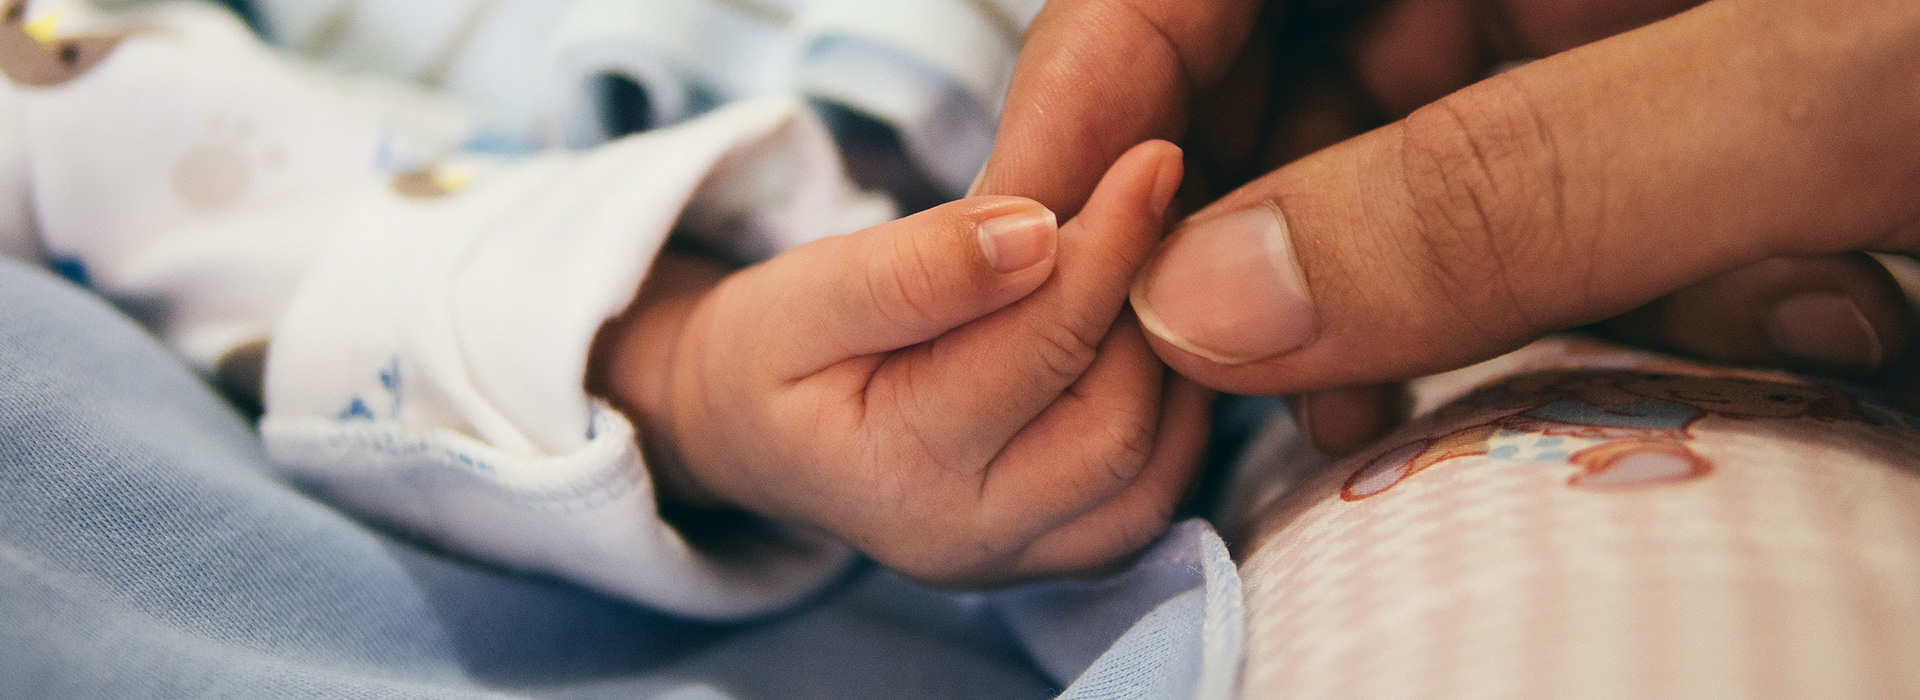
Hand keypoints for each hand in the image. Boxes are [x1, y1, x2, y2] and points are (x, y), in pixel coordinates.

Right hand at [591, 142, 1212, 586]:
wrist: (754, 432)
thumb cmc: (774, 351)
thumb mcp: (808, 289)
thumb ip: (916, 267)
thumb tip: (1039, 232)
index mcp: (896, 470)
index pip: (1039, 349)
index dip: (1107, 247)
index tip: (1151, 161)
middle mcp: (965, 539)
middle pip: (1114, 424)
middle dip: (1145, 311)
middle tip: (1153, 213)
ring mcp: (1016, 562)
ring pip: (1152, 471)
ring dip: (1170, 364)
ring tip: (1146, 270)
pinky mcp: (1054, 557)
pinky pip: (1152, 497)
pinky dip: (1172, 414)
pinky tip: (1145, 338)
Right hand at [979, 0, 1918, 452]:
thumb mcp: (1825, 80)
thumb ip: (1513, 190)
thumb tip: (1213, 308)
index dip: (1092, 90)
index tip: (1031, 246)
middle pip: (1284, 83)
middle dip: (1268, 250)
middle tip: (1247, 394)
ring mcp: (1601, 30)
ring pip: (1425, 182)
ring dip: (1465, 311)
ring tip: (1517, 398)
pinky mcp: (1682, 119)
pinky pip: (1570, 221)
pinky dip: (1625, 305)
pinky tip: (1766, 329)